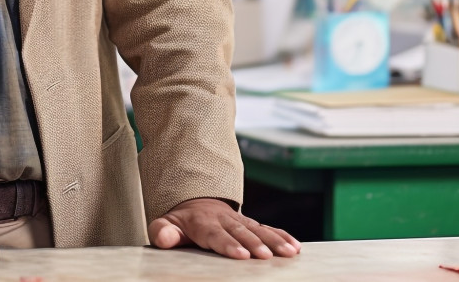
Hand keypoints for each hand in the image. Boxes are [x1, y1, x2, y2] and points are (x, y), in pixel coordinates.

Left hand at [148, 197, 300, 259]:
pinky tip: (296, 247)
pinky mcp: (250, 224)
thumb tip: (163, 237)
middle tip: (266, 256)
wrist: (195, 201)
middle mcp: (224, 219)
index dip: (228, 244)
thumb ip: (163, 231)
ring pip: (259, 230)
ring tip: (290, 252)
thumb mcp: (166, 223)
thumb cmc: (181, 221)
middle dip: (255, 244)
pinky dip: (282, 236)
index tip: (241, 255)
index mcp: (203, 222)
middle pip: (241, 232)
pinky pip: (268, 229)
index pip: (215, 235)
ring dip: (275, 241)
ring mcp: (239, 221)